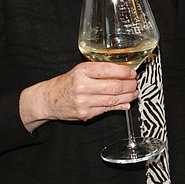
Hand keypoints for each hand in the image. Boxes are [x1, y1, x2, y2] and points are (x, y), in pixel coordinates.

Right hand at [19, 62, 138, 131]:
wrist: (48, 99)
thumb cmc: (67, 83)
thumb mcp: (81, 70)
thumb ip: (100, 71)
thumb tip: (123, 74)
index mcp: (82, 71)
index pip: (108, 69)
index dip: (124, 71)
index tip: (132, 72)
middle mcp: (82, 86)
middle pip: (114, 86)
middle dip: (130, 86)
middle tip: (135, 84)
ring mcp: (84, 101)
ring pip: (113, 99)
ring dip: (128, 97)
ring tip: (134, 93)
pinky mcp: (85, 114)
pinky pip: (107, 110)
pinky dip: (119, 106)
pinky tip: (125, 103)